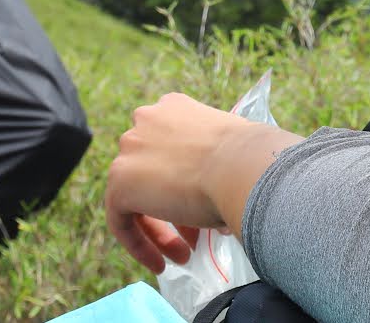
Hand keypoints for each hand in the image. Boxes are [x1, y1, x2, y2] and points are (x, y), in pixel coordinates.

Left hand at [104, 92, 299, 273]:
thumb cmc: (249, 160)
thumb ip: (214, 166)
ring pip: (137, 197)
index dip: (186, 186)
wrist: (241, 166)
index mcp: (174, 107)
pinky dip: (138, 243)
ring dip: (161, 229)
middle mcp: (147, 120)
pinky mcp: (119, 181)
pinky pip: (121, 219)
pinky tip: (161, 263)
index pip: (170, 151)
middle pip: (153, 173)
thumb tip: (217, 200)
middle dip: (175, 209)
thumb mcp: (231, 152)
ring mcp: (130, 148)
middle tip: (196, 240)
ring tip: (185, 256)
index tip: (203, 212)